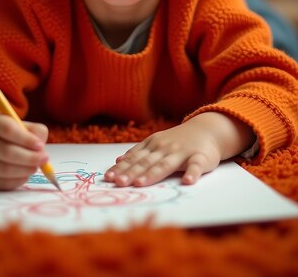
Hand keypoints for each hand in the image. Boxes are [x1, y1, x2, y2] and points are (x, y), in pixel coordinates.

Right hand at [0, 114, 48, 189]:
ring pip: (5, 170)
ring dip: (25, 170)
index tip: (40, 146)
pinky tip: (25, 174)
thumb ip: (36, 133)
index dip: (26, 139)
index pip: (8, 130)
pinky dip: (19, 180)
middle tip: (44, 159)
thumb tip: (41, 150)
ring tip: (35, 166)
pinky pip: (3, 184)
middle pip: (7, 152)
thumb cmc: (11, 135)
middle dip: (30, 157)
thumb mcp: (23, 125)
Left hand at [104, 112, 253, 186]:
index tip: (108, 177)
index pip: (134, 158)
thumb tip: (118, 161)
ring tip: (141, 184)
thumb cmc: (178, 141)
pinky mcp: (200, 158)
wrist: (207, 130)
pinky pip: (196, 166)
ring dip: (152, 174)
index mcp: (153, 146)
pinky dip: (192, 173)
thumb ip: (139, 152)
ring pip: (165, 165)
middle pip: (145, 163)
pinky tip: (188, 182)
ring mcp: (182, 152)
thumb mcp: (156, 143)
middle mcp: (165, 148)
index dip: (121, 168)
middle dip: (130, 173)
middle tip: (118, 183)